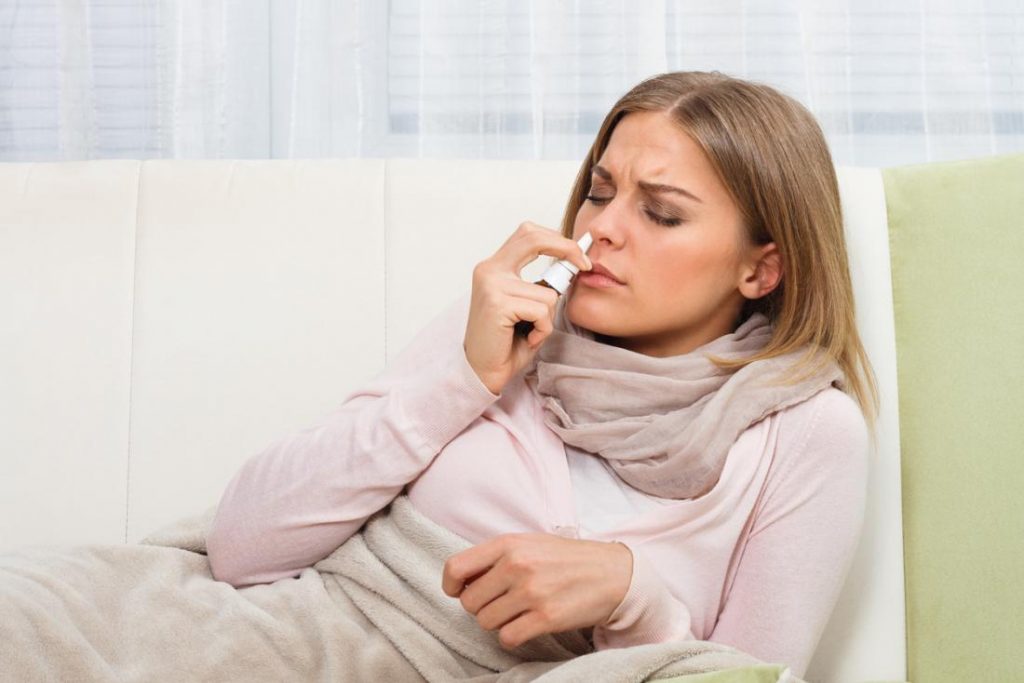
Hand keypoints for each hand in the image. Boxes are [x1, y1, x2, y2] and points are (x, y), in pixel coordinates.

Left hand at [441, 532, 632, 648]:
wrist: (611, 572)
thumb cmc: (565, 558)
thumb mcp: (529, 543)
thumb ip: (495, 556)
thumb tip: (460, 582)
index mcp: (508, 543)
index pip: (456, 567)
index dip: (451, 585)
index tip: (459, 591)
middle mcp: (517, 565)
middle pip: (469, 601)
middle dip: (480, 606)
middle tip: (501, 602)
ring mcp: (531, 592)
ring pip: (486, 622)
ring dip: (498, 622)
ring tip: (517, 611)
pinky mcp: (546, 617)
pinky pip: (507, 638)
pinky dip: (512, 636)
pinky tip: (526, 625)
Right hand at [463, 222, 591, 394]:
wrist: (483, 371)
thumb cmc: (507, 341)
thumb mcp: (525, 303)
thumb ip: (539, 282)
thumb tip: (571, 264)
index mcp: (494, 267)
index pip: (528, 233)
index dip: (557, 239)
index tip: (578, 255)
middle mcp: (489, 270)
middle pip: (533, 237)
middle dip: (566, 248)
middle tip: (584, 265)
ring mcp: (491, 285)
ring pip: (547, 292)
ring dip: (548, 317)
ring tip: (531, 330)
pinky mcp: (498, 304)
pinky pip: (541, 312)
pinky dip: (542, 330)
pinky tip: (527, 339)